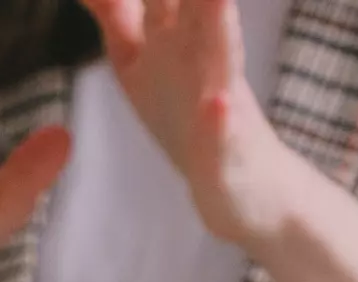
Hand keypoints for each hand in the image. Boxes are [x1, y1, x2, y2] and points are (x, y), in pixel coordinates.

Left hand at [80, 0, 296, 243]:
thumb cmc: (184, 114)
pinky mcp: (229, 147)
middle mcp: (199, 52)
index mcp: (171, 31)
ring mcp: (218, 96)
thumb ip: (117, 11)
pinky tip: (217, 106)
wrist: (241, 188)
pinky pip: (224, 132)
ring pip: (219, 50)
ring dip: (215, 19)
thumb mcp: (136, 56)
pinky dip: (220, 119)